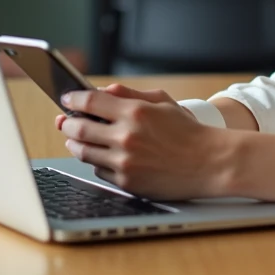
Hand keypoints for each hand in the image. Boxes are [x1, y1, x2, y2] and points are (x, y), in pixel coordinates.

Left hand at [55, 84, 228, 199]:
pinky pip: (98, 170)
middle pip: (78, 127)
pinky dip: (97, 162)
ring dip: (76, 143)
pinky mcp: (126, 182)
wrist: (209, 162)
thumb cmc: (187, 131)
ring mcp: (124, 162)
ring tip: (78, 138)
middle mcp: (126, 136)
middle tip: (66, 120)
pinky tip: (104, 156)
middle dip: (68, 122)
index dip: (73, 99)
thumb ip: (128, 93)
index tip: (68, 99)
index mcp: (135, 112)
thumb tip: (100, 91)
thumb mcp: (162, 101)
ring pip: (83, 151)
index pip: (90, 100)